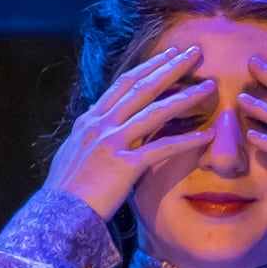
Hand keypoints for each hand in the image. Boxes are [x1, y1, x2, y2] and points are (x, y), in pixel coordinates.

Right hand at [46, 45, 216, 221]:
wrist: (56, 214)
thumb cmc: (67, 190)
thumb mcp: (76, 153)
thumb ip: (93, 137)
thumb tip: (103, 129)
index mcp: (89, 120)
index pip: (123, 84)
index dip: (148, 67)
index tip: (169, 55)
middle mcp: (100, 124)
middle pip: (142, 87)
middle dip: (171, 68)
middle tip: (194, 53)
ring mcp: (112, 143)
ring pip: (155, 111)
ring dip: (186, 97)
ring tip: (210, 86)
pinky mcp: (124, 165)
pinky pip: (162, 148)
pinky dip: (187, 140)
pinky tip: (207, 135)